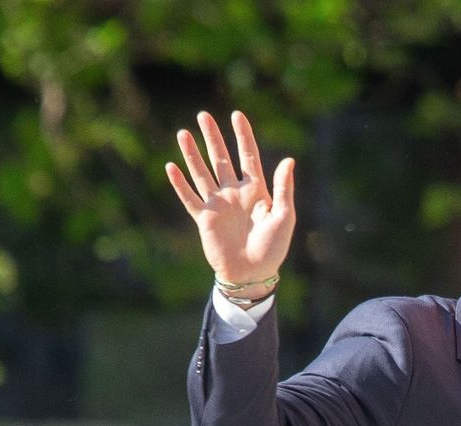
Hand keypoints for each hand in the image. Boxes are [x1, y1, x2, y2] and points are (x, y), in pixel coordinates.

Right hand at [166, 110, 294, 290]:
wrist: (252, 274)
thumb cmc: (273, 248)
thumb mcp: (284, 216)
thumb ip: (284, 188)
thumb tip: (289, 160)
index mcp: (256, 190)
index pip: (248, 156)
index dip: (243, 136)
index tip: (237, 115)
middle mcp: (235, 193)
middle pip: (221, 159)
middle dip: (213, 137)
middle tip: (203, 115)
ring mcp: (218, 205)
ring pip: (202, 173)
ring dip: (192, 154)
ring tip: (183, 133)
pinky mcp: (204, 219)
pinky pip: (189, 198)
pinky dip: (180, 183)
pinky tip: (171, 166)